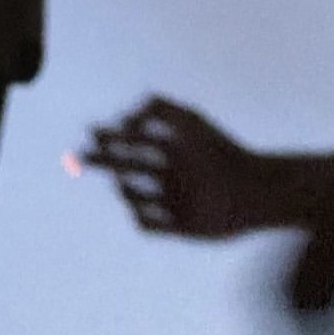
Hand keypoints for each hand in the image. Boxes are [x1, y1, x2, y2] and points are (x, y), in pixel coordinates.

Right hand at [83, 96, 258, 239]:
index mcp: (177, 147)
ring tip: (124, 178)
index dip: (114, 135)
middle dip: (105, 160)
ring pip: (136, 196)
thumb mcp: (189, 120)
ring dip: (124, 188)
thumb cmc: (221, 151)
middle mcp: (174, 172)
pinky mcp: (181, 225)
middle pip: (130, 164)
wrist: (255, 189)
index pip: (137, 139)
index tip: (93, 131)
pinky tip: (139, 206)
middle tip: (79, 157)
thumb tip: (124, 123)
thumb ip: (158, 109)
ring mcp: (176, 199)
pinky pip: (148, 224)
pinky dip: (138, 216)